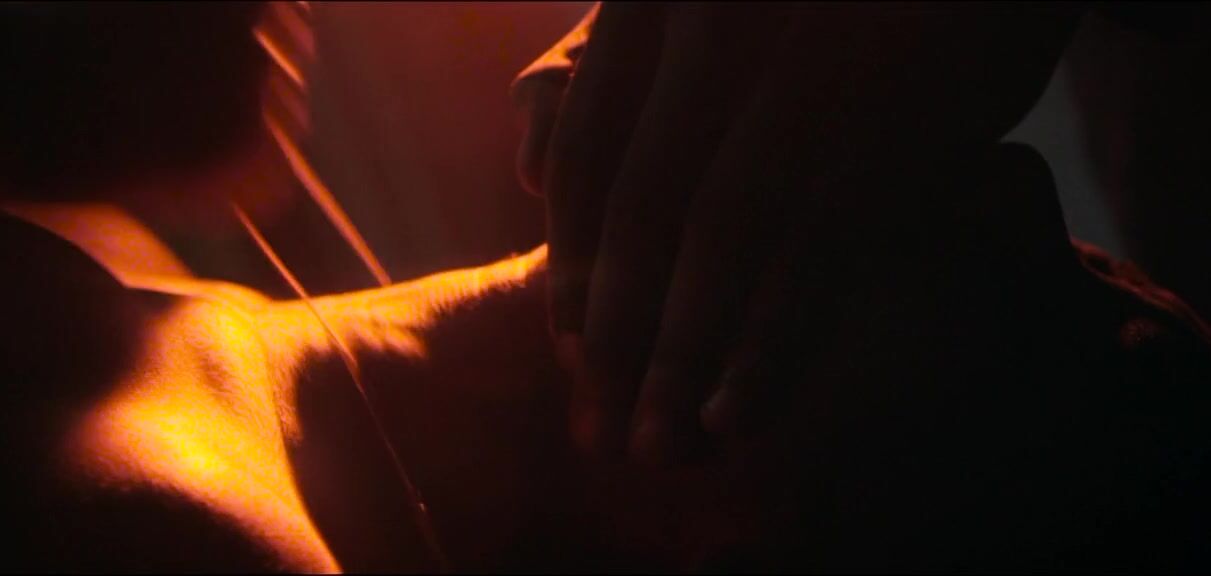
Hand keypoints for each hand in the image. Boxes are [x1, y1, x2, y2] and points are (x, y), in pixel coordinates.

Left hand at [512, 2, 1081, 462]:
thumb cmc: (826, 0)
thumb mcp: (708, 8)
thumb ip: (610, 78)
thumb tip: (522, 172)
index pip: (589, 146)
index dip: (574, 257)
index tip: (568, 348)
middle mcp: (721, 17)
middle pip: (644, 207)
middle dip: (614, 331)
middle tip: (596, 428)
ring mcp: (809, 64)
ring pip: (721, 240)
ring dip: (679, 359)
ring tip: (652, 447)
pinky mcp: (894, 122)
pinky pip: (814, 256)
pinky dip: (768, 348)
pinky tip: (733, 416)